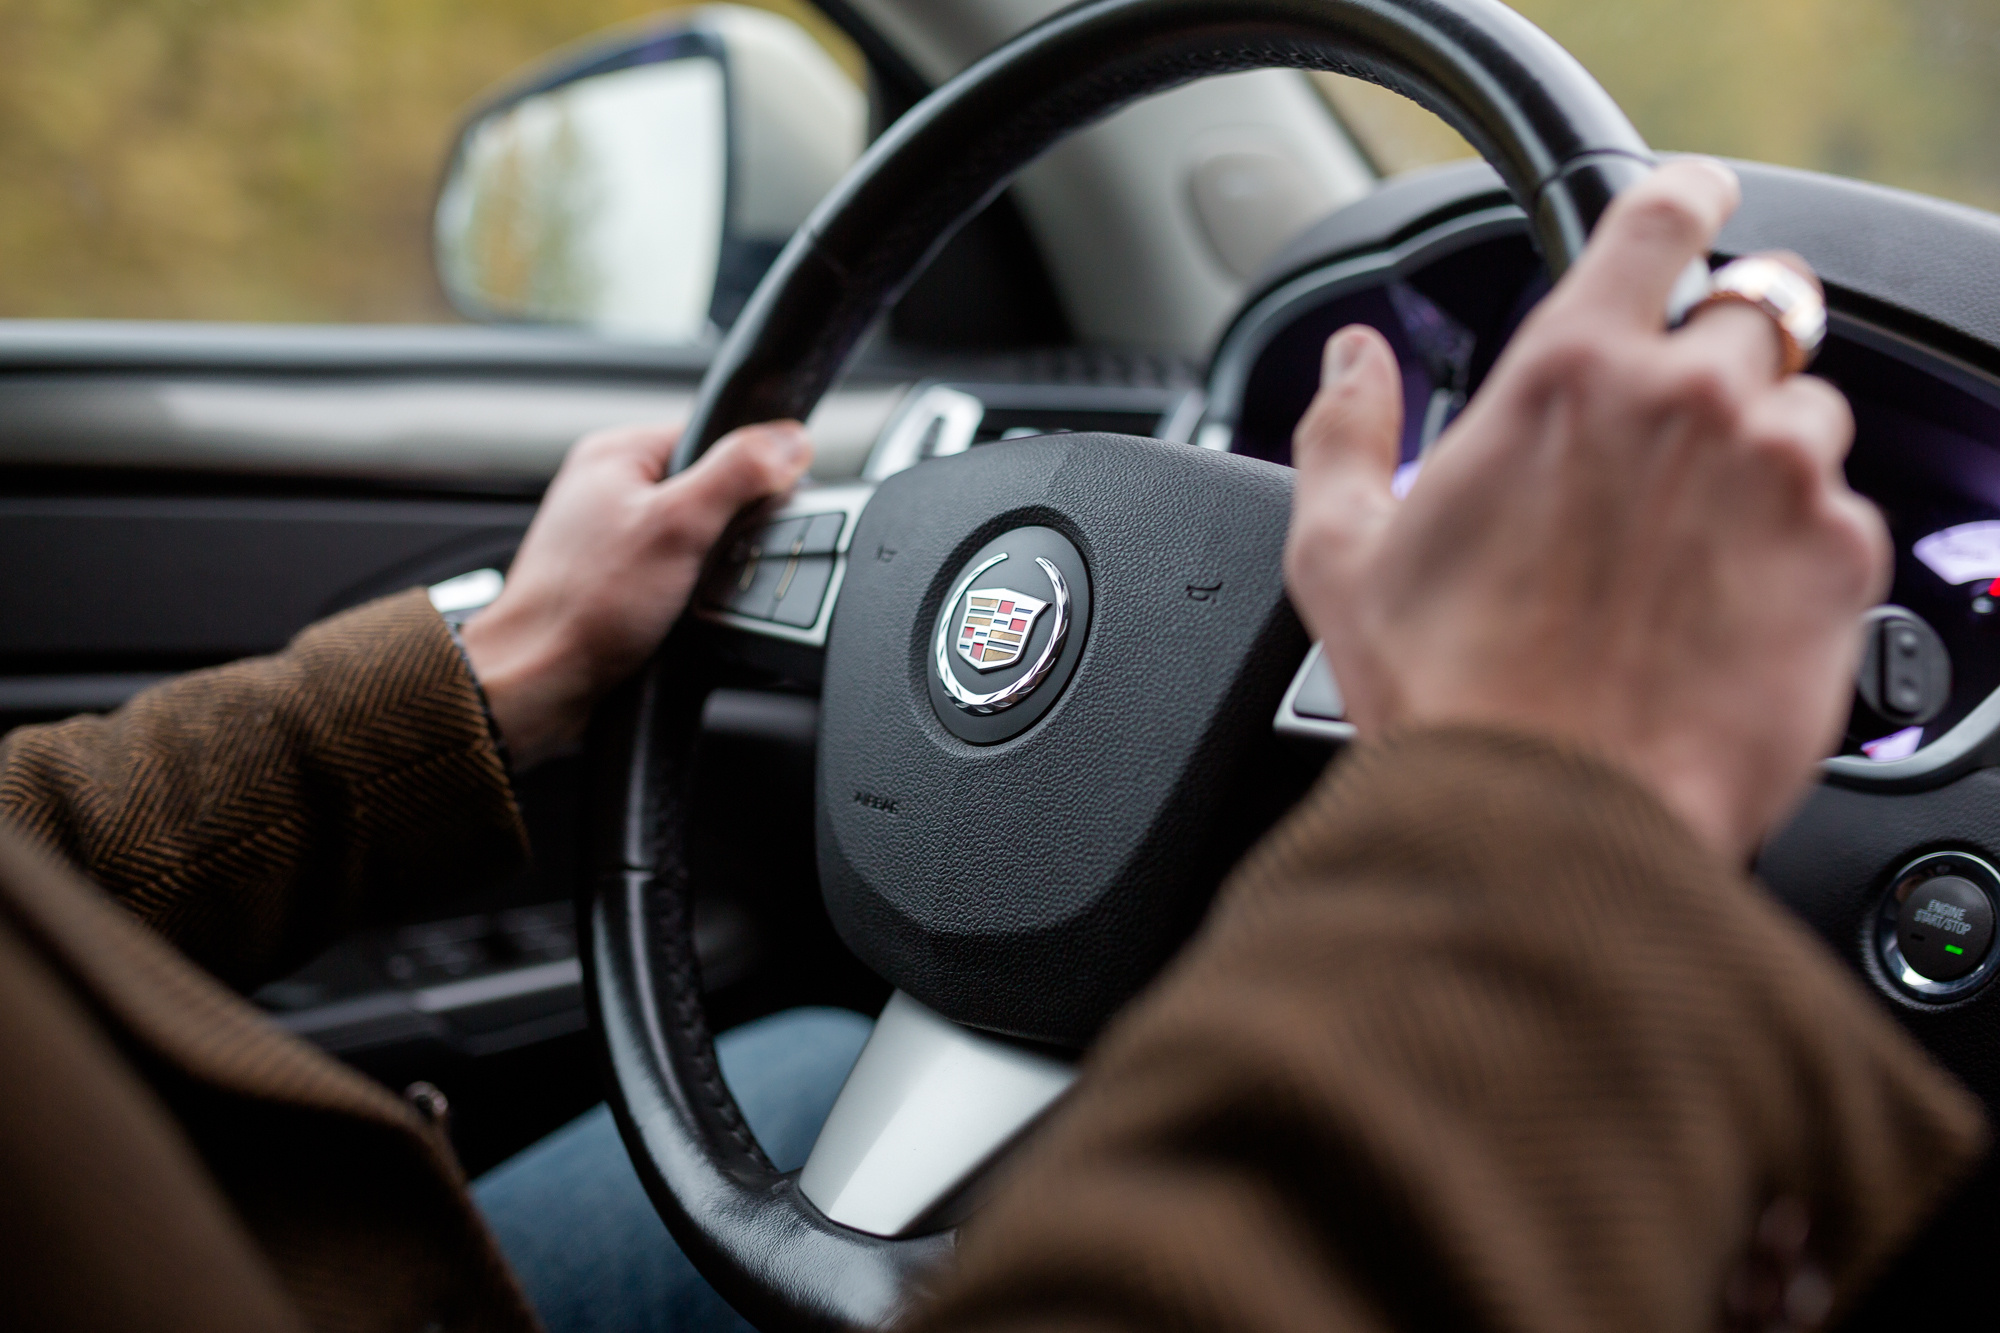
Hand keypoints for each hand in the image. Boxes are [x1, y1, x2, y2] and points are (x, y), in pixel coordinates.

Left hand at [461, 421, 812, 769]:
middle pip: (709, 488)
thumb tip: (791, 439)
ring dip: (710, 566)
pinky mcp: (617, 578)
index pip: (713, 437)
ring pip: (695, 536)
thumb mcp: (679, 525)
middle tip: (718, 560)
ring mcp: (611, 535)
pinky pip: (677, 571)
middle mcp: (610, 487)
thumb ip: (739, 474)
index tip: (762, 510)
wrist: (541, 680)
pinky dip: (690, 592)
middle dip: (728, 529)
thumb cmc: (585, 605)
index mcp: (618, 453)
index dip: (750, 472)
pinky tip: (684, 611)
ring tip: (694, 592)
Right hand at [1283, 160, 1888, 861]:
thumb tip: (1350, 360)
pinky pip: (1844, 514)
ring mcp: (1780, 476)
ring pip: (1808, 414)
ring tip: (1690, 551)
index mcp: (1568, 375)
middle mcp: (1689, 401)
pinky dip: (1798, 546)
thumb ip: (1345, 430)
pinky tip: (1724, 613)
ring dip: (1763, 454)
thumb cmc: (1447, 694)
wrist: (1552, 822)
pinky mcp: (1842, 560)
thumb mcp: (1342, 555)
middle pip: (1752, 314)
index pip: (1659, 218)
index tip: (1696, 207)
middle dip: (1717, 360)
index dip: (1684, 202)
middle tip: (1666, 444)